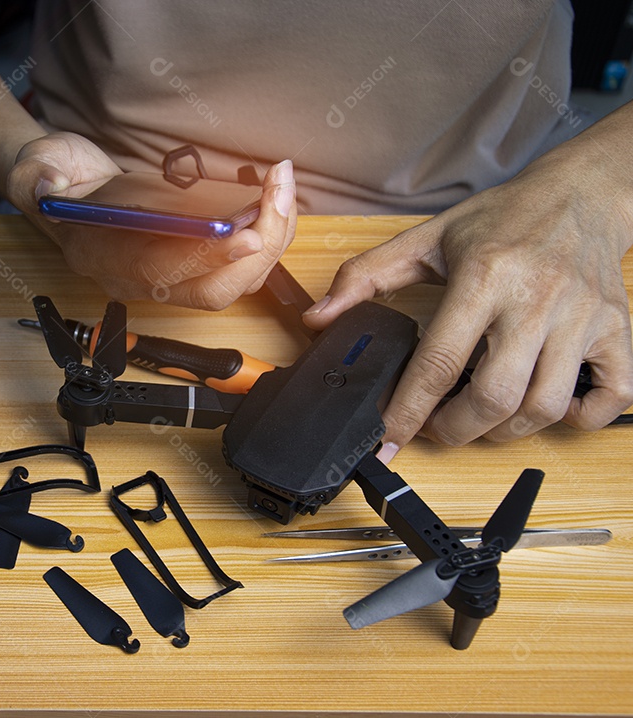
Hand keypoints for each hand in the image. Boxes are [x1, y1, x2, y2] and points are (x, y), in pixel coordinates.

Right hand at [6, 132, 296, 309]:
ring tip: (281, 186)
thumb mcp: (35, 169)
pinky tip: (274, 193)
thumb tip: (50, 186)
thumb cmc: (55, 180)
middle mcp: (141, 277)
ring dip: (270, 239)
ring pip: (236, 279)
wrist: (64, 186)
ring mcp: (170, 272)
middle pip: (213, 289)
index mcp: (105, 260)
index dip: (206, 259)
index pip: (161, 273)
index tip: (243, 234)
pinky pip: (240, 262)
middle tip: (276, 198)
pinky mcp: (192, 259)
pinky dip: (267, 231)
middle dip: (257, 250)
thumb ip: (38, 177)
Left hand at [303, 146, 632, 455]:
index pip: (439, 362)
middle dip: (455, 429)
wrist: (580, 193)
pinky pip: (615, 394)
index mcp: (483, 277)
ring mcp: (582, 317)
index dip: (409, 411)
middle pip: (495, 396)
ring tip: (480, 419)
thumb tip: (318, 318)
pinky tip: (553, 409)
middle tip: (435, 427)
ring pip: (546, 405)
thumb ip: (365, 278)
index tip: (388, 439)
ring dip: (506, 430)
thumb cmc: (502, 219)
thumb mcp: (426, 239)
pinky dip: (586, 417)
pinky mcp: (618, 329)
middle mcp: (535, 299)